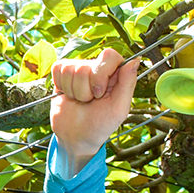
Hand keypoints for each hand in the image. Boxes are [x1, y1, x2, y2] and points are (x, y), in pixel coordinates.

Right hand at [50, 48, 138, 172]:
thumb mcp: (118, 109)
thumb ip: (128, 83)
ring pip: (70, 69)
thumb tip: (135, 60)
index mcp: (116, 74)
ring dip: (74, 91)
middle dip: (85, 89)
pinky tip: (68, 95)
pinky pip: (58, 69)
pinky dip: (62, 86)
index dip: (101, 73)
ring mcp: (79, 69)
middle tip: (90, 101)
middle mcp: (98, 68)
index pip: (109, 55)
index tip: (98, 93)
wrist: (75, 137)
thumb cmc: (99, 125)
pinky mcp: (62, 73)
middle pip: (85, 65)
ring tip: (80, 101)